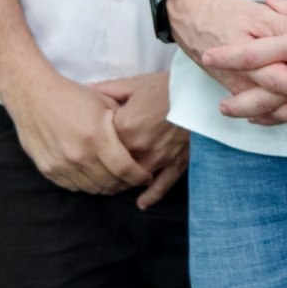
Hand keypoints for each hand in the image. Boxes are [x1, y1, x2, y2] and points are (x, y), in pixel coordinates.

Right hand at [10, 68, 150, 196]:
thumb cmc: (72, 96)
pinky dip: (87, 184)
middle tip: (133, 180)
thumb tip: (139, 144)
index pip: (125, 170)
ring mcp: (62, 165)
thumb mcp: (105, 103)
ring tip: (115, 180)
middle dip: (126, 184)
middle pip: (110, 183)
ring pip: (92, 188)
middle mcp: (79, 155)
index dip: (139, 177)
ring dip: (107, 187)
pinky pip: (73, 186)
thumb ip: (122, 127)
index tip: (146, 177)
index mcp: (97, 137)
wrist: (33, 95)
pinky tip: (94, 176)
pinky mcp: (48, 169)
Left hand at [94, 70, 189, 209]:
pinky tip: (141, 203)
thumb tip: (84, 89)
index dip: (94, 143)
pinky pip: (162, 186)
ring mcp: (158, 159)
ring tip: (114, 184)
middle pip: (114, 165)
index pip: (100, 143)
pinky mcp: (176, 164)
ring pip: (133, 179)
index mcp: (124, 127)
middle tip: (97, 168)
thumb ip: (107, 90)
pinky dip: (150, 196)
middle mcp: (139, 147)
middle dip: (105, 167)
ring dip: (123, 182)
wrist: (201, 92)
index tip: (90, 142)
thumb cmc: (167, 86)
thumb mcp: (134, 84)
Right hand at [166, 0, 286, 137]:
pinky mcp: (257, 98)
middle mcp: (250, 84)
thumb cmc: (227, 16)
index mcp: (251, 60)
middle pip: (285, 105)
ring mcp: (253, 94)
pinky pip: (281, 116)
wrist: (195, 24)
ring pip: (286, 116)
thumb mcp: (256, 15)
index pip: (277, 77)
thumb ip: (284, 21)